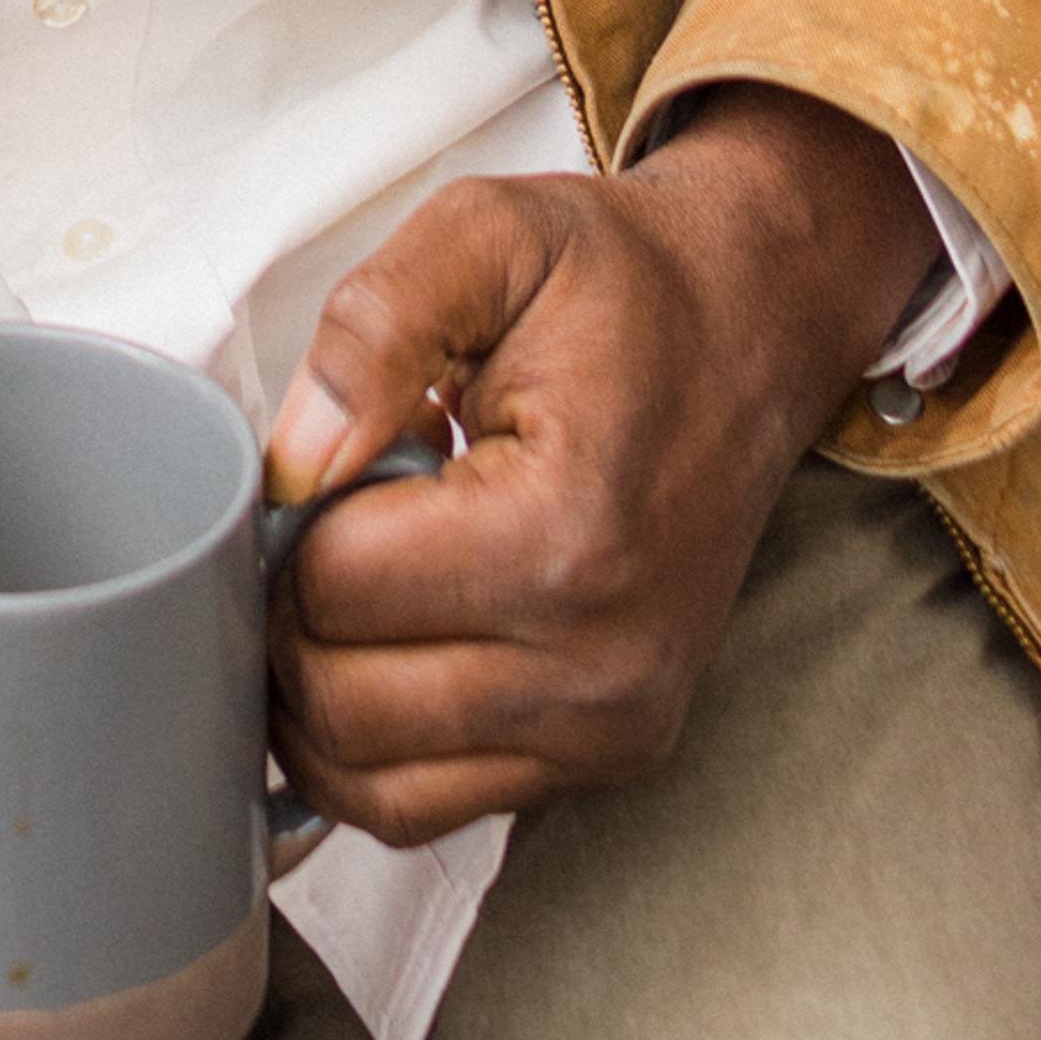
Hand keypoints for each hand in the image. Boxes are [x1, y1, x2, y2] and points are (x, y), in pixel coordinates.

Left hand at [256, 87, 936, 844]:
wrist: (752, 331)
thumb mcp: (489, 233)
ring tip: (360, 581)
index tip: (325, 462)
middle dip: (293, 613)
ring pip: (373, 786)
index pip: (335, 588)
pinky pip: (433, 806)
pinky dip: (378, 744)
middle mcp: (598, 663)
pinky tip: (390, 644)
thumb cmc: (620, 285)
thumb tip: (289, 467)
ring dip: (321, 693)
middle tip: (327, 523)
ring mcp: (612, 729)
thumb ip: (374, 330)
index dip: (289, 520)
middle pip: (341, 707)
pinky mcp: (611, 757)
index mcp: (565, 532)